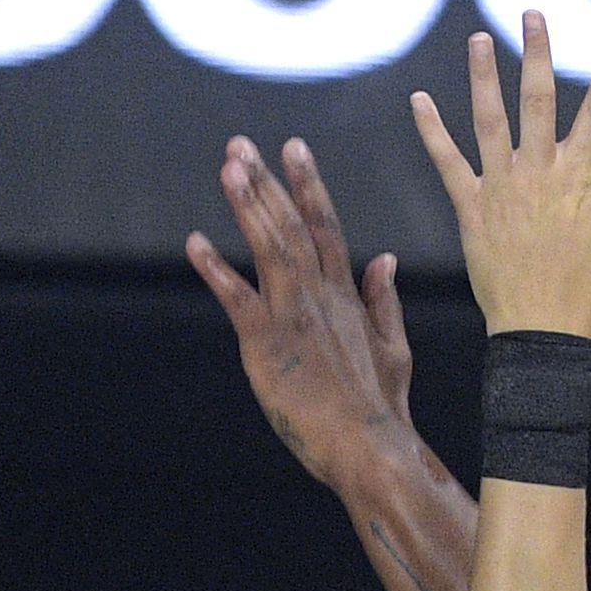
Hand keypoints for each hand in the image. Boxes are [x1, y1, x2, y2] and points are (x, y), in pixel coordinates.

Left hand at [190, 135, 414, 485]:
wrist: (370, 445)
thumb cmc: (381, 404)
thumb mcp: (394, 346)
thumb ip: (382, 299)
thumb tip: (384, 258)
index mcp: (347, 295)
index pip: (325, 227)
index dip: (307, 185)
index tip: (293, 148)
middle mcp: (320, 295)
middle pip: (291, 226)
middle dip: (266, 182)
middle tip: (240, 145)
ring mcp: (293, 316)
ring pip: (268, 248)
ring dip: (247, 206)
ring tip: (229, 168)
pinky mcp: (267, 343)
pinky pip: (237, 298)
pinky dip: (216, 269)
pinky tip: (195, 243)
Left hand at [411, 14, 590, 338]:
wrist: (543, 335)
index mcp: (579, 178)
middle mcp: (537, 173)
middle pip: (538, 100)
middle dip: (538, 54)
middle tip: (534, 15)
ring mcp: (500, 187)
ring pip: (489, 120)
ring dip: (484, 77)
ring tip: (480, 39)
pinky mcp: (470, 208)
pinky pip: (447, 163)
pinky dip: (432, 132)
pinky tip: (420, 102)